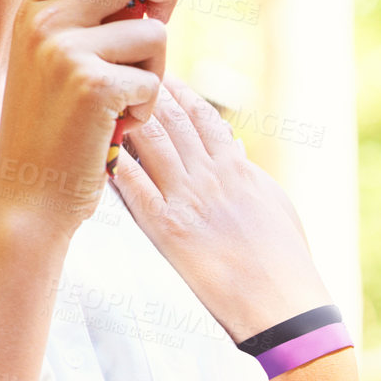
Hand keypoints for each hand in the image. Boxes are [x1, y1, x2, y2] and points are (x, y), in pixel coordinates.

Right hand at [0, 0, 179, 230]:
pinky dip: (148, 105)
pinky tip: (118, 124)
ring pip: (152, 30)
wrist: (30, 191)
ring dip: (156, 67)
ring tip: (125, 98)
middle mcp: (43, 22)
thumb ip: (81, 17)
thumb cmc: (50, 129)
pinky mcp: (93, 84)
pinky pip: (154, 76)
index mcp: (30, 11)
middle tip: (161, 22)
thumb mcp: (50, 61)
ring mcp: (65, 51)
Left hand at [107, 76, 330, 343]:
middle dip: (146, 93)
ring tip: (103, 98)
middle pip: (172, 120)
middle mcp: (210, 176)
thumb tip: (234, 149)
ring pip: (150, 143)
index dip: (181, 94)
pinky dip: (113, 162)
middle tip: (122, 73)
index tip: (161, 76)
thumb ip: (248, 173)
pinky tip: (94, 145)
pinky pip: (133, 185)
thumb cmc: (286, 261)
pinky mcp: (166, 227)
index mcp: (237, 169)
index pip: (204, 117)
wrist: (284, 307)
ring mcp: (186, 199)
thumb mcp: (273, 204)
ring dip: (124, 118)